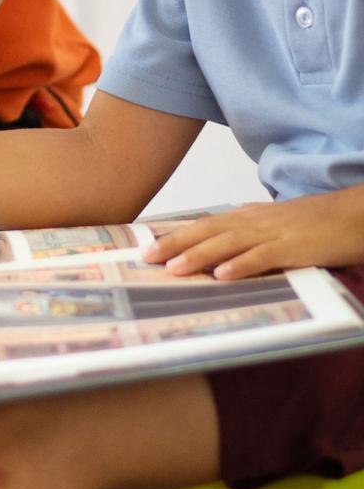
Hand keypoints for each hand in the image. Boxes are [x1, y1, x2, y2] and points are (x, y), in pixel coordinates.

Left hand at [143, 188, 363, 278]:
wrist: (359, 213)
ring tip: (173, 268)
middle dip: (175, 244)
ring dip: (199, 255)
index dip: (175, 234)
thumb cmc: (319, 221)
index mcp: (250, 216)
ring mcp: (275, 232)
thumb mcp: (277, 221)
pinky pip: (265, 256)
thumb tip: (226, 229)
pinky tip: (223, 275)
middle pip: (208, 230)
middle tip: (146, 258)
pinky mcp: (295, 246)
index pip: (205, 224)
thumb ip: (251, 225)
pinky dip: (242, 265)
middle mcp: (256, 221)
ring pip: (229, 242)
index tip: (147, 245)